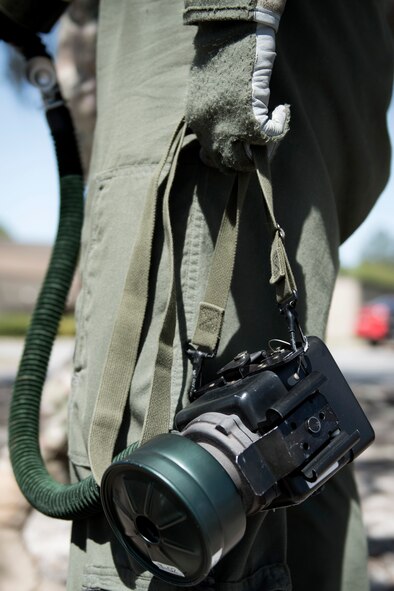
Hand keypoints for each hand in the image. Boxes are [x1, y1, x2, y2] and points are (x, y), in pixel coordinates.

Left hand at [186, 20, 288, 171]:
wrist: (228, 33)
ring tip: (271, 133)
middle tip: (260, 147)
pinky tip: (282, 111)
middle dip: (246, 160)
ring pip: (246, 159)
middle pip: (228, 164)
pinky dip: (280, 127)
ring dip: (263, 150)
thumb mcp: (207, 92)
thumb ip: (212, 114)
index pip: (211, 157)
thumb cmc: (220, 55)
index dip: (228, 157)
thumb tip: (226, 129)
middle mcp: (210, 131)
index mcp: (198, 124)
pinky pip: (269, 136)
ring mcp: (229, 127)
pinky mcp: (248, 116)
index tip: (240, 148)